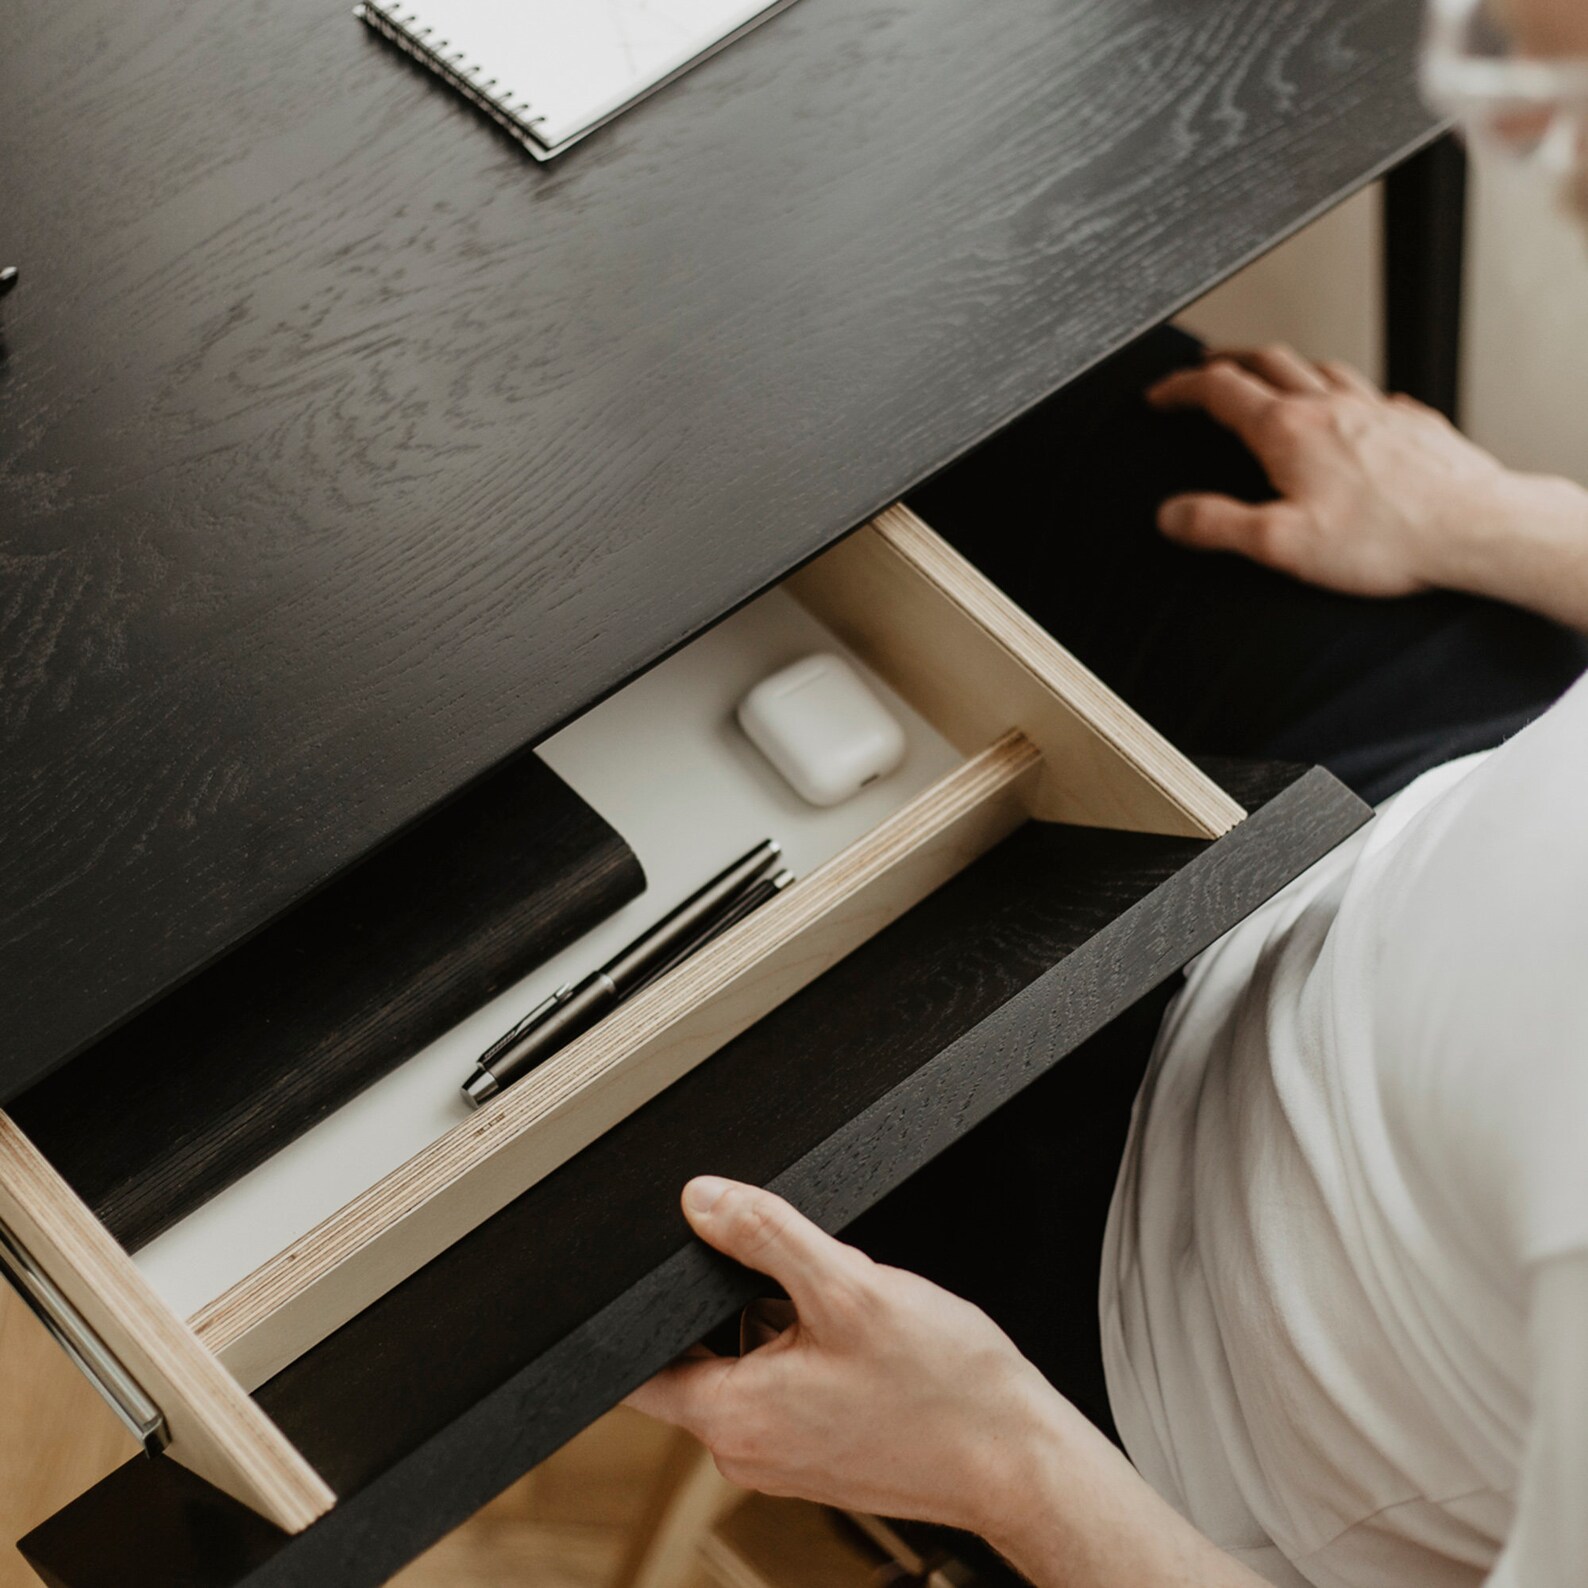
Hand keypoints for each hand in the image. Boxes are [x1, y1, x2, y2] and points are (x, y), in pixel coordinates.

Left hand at [625, 1176, 1061, 1534]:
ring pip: (753, 1363)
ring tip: (848, 1320)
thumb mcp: (850, 1287)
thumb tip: (702, 1199)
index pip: (636, 1371)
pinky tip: (869, 1349)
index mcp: (734, 1417)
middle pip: (702, 1353)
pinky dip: (815, 1354)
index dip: (640, 1315)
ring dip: (787, 1326)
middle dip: (740, 1303)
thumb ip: (766, 1233)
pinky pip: (790, 1388)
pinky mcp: (822, 1455)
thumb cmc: (946, 1391)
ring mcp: (785, 1459)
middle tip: (806, 1289)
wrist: (1019, 1458)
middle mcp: (747, 1450)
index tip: (668, 1277)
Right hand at [1146, 345, 1577, 603]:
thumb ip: (1217, 525)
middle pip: (1267, 361)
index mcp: (1287, 430)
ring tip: (1269, 379)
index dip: (1181, 388)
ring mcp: (1374, 408)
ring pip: (1319, 367)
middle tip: (1206, 369)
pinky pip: (1368, 391)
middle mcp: (1329, 406)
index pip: (1219, 390)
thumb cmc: (1384, 538)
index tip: (1161, 394)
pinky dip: (1340, 391)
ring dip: (1283, 367)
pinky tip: (1346, 409)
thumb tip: (1171, 515)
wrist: (1474, 528)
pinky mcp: (1411, 423)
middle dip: (1227, 361)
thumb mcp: (1279, 544)